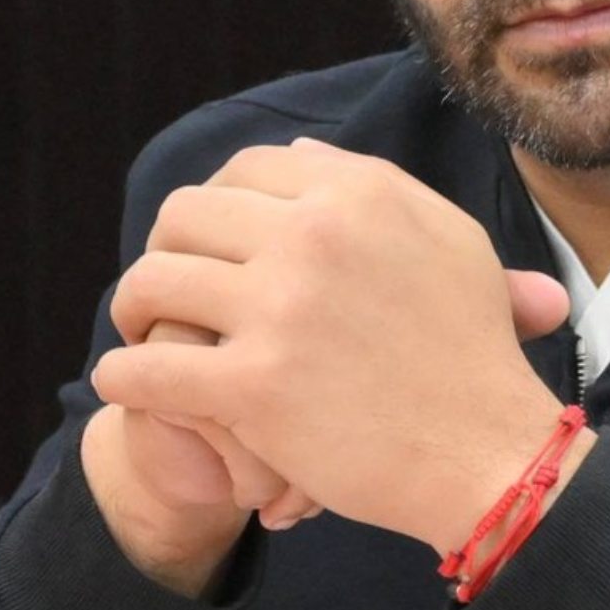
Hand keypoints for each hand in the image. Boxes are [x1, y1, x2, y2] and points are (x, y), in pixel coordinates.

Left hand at [95, 141, 580, 553]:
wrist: (487, 452)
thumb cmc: (474, 352)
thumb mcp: (449, 241)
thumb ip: (374, 189)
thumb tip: (298, 157)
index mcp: (358, 194)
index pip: (245, 170)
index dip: (215, 204)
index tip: (209, 243)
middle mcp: (315, 236)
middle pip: (186, 215)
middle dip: (165, 250)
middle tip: (165, 291)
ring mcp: (281, 309)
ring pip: (153, 282)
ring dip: (131, 307)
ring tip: (137, 333)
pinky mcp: (254, 385)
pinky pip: (148, 367)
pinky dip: (121, 374)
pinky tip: (121, 381)